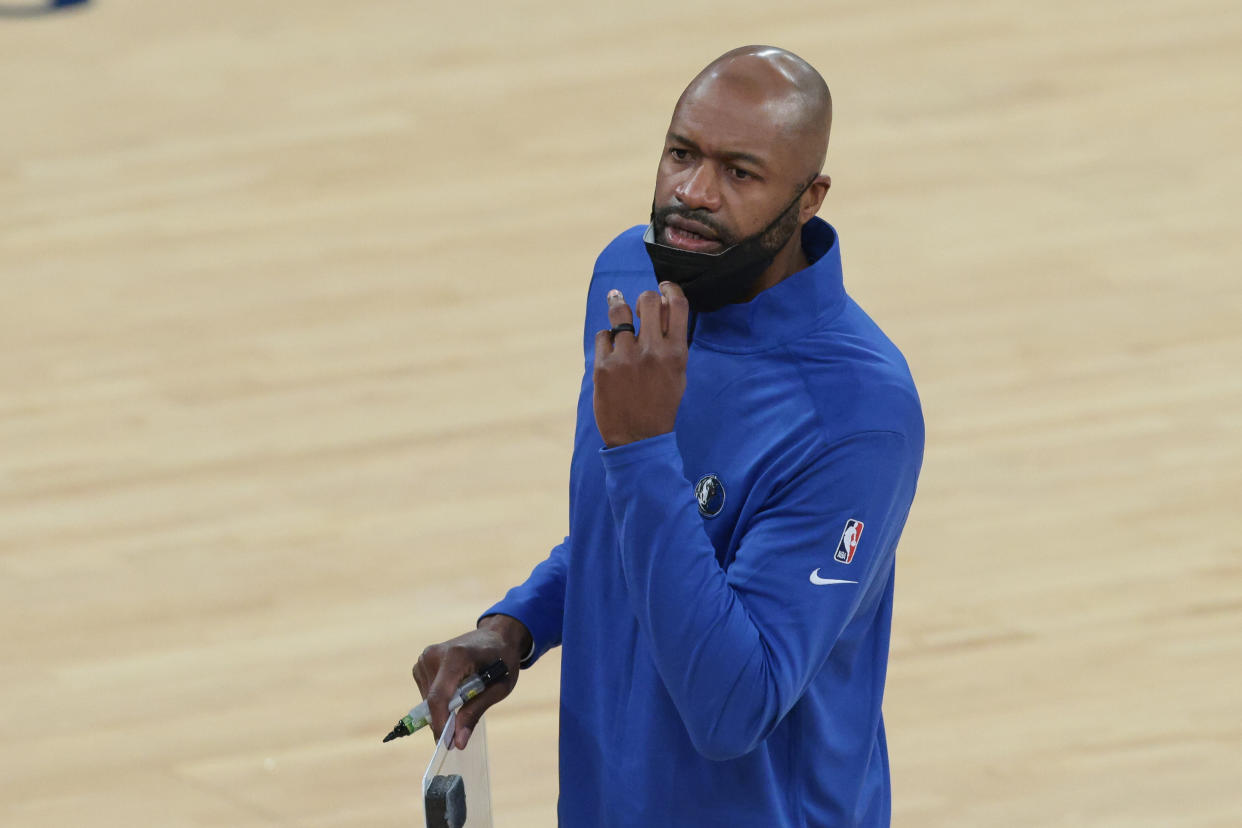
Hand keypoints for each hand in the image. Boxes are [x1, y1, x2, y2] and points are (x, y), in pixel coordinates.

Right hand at [412, 614, 529, 747]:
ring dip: (443, 708)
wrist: (497, 636)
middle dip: (444, 720)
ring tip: (467, 697)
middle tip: (463, 729)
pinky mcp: (422, 661)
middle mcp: (435, 654)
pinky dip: (440, 699)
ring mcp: (426, 656)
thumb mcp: (499, 687)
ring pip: (427, 699)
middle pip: (432, 700)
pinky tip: (457, 690)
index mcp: (457, 656)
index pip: (438, 696)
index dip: (439, 723)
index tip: (446, 743)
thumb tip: (458, 742)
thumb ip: (476, 712)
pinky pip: (426, 692)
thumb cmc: (503, 660)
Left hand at [592, 282, 689, 447]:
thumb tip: (664, 308)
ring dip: (619, 307)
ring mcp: (626, 357)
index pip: (677, 305)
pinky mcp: (603, 366)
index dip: (669, 289)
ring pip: (620, 314)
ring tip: (616, 300)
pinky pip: (603, 335)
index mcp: (676, 353)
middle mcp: (652, 351)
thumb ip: (673, 343)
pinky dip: (606, 338)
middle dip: (644, 298)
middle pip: (648, 301)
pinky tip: (610, 347)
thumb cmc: (660, 405)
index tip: (663, 287)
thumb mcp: (678, 375)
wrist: (638, 438)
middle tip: (639, 303)